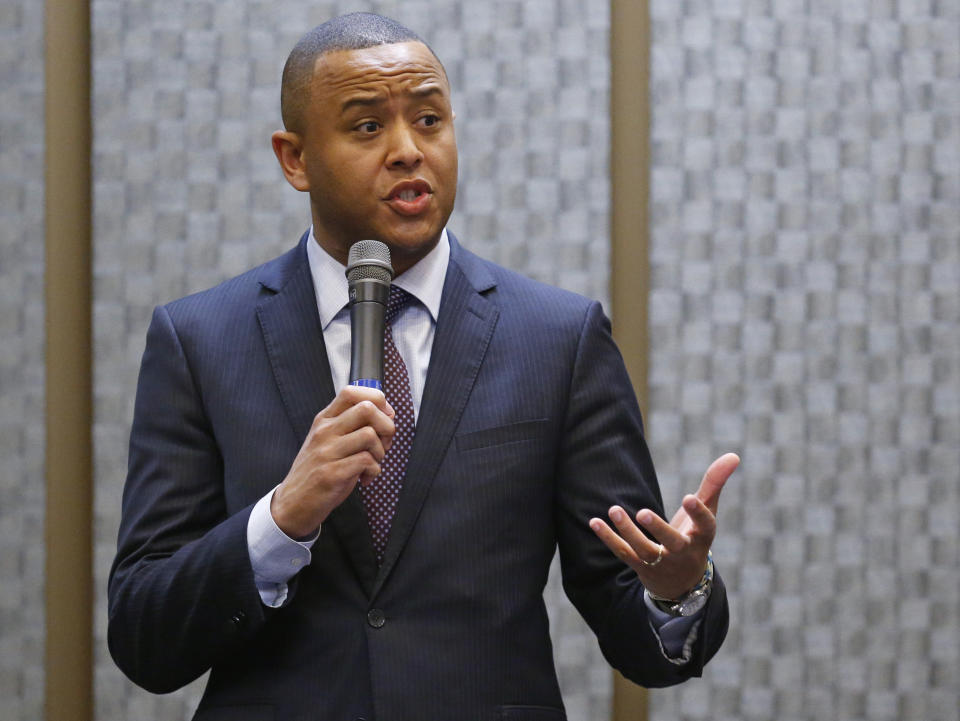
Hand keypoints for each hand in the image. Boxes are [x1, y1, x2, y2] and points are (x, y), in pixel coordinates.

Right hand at [271, 385, 394, 538]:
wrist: (293, 503)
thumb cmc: (318, 470)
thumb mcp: (329, 440)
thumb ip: (352, 425)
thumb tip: (388, 414)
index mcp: (324, 420)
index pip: (351, 391)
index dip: (376, 400)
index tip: (382, 418)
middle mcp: (325, 431)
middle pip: (367, 408)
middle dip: (386, 426)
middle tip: (382, 444)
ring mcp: (327, 451)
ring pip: (370, 435)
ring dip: (380, 452)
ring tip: (371, 463)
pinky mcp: (332, 473)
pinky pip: (367, 461)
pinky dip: (374, 471)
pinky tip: (364, 478)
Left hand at [589, 453, 739, 599]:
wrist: (682, 583)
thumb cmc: (695, 537)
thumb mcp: (707, 512)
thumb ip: (715, 482)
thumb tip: (734, 455)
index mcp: (702, 537)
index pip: (705, 527)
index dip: (698, 513)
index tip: (688, 498)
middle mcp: (682, 553)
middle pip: (672, 543)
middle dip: (658, 529)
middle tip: (643, 512)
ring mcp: (661, 562)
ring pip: (643, 549)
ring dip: (628, 531)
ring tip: (614, 509)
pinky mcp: (641, 566)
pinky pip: (623, 553)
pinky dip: (609, 538)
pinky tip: (594, 522)